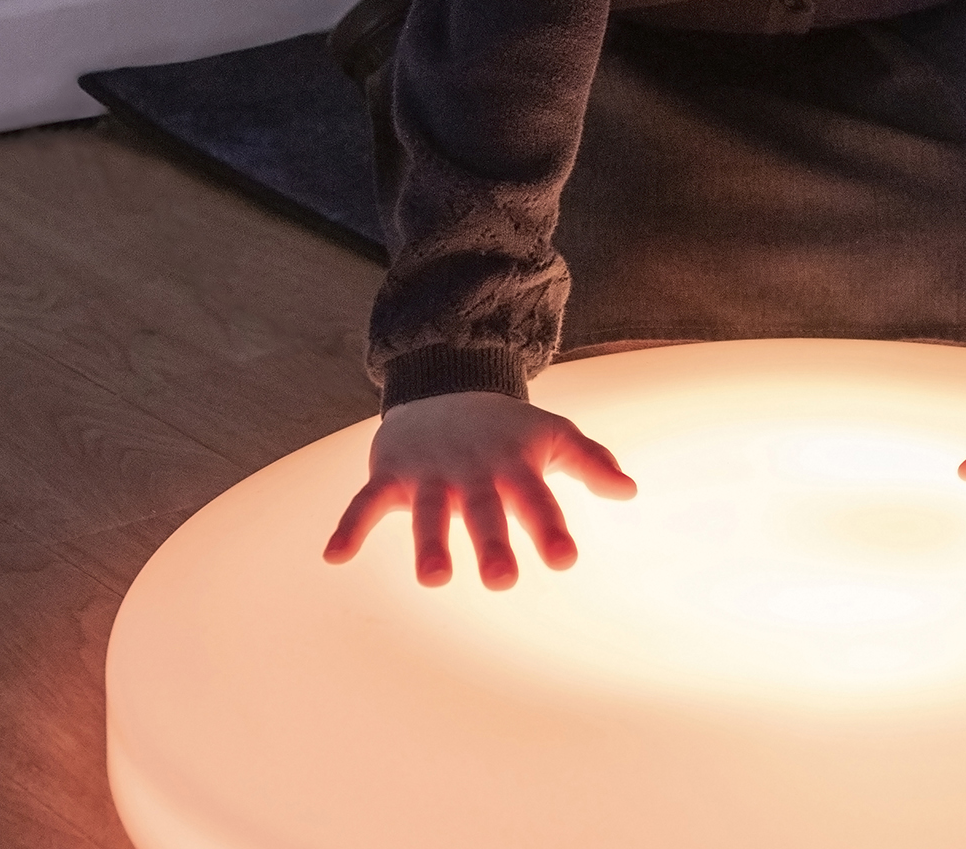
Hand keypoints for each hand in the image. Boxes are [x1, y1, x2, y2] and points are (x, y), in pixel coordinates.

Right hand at [323, 391, 635, 586]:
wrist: (445, 385)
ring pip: (428, 511)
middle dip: (492, 542)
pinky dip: (349, 527)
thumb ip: (591, 461)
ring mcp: (430, 473)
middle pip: (483, 510)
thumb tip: (631, 490)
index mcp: (514, 465)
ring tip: (435, 579)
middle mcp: (473, 471)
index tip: (565, 559)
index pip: (536, 498)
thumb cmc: (508, 429)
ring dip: (430, 542)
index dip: (548, 528)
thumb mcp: (553, 434)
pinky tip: (334, 557)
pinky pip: (365, 502)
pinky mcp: (390, 474)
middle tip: (503, 579)